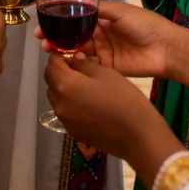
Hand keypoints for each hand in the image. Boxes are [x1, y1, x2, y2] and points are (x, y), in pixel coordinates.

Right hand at [36, 0, 176, 77]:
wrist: (166, 49)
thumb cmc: (144, 24)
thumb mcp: (120, 11)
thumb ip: (97, 8)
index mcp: (104, 20)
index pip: (77, 19)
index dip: (61, 20)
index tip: (45, 21)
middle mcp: (100, 36)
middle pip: (73, 36)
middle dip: (56, 36)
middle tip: (41, 37)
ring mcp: (103, 53)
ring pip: (77, 51)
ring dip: (62, 49)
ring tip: (48, 48)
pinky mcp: (107, 68)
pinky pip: (88, 65)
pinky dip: (76, 63)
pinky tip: (66, 59)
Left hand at [45, 54, 179, 174]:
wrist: (137, 136)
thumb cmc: (123, 98)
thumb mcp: (104, 72)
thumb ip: (83, 64)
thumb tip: (72, 59)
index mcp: (65, 85)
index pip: (51, 65)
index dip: (59, 56)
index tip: (72, 54)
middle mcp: (59, 104)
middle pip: (51, 82)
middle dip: (61, 72)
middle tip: (80, 68)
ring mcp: (65, 121)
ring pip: (56, 97)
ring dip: (64, 88)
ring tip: (85, 87)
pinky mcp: (73, 132)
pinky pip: (65, 112)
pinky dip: (71, 104)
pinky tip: (89, 104)